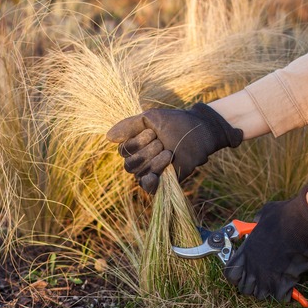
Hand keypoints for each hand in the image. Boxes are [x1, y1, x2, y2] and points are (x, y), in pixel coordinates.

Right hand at [106, 103, 242, 193]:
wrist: (199, 132)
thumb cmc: (175, 122)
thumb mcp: (150, 119)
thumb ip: (128, 126)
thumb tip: (108, 137)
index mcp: (134, 145)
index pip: (123, 151)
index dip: (136, 143)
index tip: (153, 132)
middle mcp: (140, 160)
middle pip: (130, 164)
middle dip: (146, 152)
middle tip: (162, 142)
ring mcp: (151, 171)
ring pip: (140, 174)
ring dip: (154, 162)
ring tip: (169, 152)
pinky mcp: (163, 181)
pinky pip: (148, 188)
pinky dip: (149, 182)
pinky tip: (155, 175)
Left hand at [223, 186, 307, 301]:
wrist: (301, 224)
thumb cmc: (283, 216)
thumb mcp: (262, 217)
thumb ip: (256, 225)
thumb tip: (257, 222)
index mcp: (244, 252)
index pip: (230, 275)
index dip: (236, 275)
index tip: (243, 273)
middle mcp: (252, 267)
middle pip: (244, 289)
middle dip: (252, 285)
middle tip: (261, 278)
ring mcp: (266, 277)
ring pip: (261, 295)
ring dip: (268, 290)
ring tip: (275, 281)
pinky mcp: (283, 283)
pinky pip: (280, 297)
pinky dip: (285, 294)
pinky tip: (289, 285)